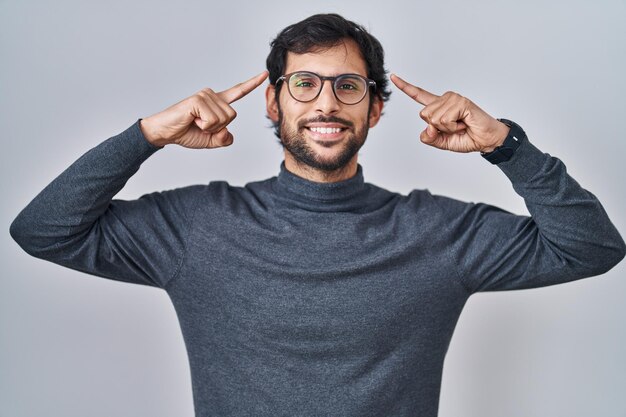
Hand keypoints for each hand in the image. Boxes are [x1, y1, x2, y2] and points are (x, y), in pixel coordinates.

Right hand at [140, 71, 268, 148]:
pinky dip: (203, 126)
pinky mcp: (198, 100)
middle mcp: (212, 95)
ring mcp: (205, 96)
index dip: (252, 84)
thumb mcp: (211, 140)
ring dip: (209, 128)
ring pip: (223, 119)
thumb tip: (226, 133)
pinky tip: (192, 120)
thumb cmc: (186, 133)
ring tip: (195, 122)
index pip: (237, 92)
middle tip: (200, 125)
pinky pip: (212, 120)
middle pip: (232, 116)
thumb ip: (224, 139)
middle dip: (218, 128)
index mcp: (217, 103)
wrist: (165, 133)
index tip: (265, 74)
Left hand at [390, 74, 509, 152]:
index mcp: (438, 107)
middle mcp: (444, 99)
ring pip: (434, 118)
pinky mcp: (461, 102)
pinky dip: (453, 127)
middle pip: (424, 115)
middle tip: (454, 128)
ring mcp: (453, 99)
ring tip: (461, 125)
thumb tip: (427, 128)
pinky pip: (445, 120)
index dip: (405, 87)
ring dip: (447, 129)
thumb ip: (430, 138)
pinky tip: (464, 123)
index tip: (393, 76)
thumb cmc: (467, 138)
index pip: (419, 95)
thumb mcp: (442, 142)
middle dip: (437, 128)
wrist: (486, 140)